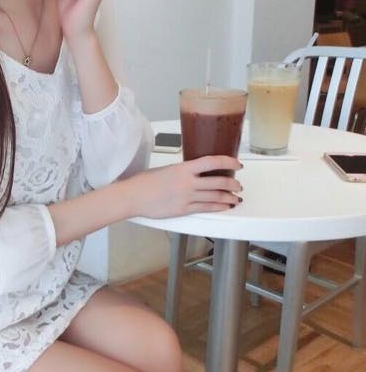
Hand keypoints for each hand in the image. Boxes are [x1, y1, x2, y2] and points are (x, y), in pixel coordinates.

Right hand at [126, 155, 242, 218]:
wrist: (133, 197)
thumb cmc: (145, 182)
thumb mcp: (167, 170)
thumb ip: (183, 172)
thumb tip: (195, 175)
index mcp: (184, 168)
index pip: (213, 162)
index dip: (229, 162)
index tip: (237, 163)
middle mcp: (188, 182)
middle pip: (219, 182)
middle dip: (233, 184)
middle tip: (238, 185)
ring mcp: (187, 197)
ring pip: (216, 197)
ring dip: (229, 197)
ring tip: (236, 198)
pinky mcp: (184, 210)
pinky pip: (206, 208)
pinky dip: (219, 207)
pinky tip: (225, 207)